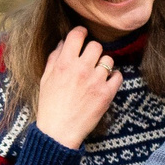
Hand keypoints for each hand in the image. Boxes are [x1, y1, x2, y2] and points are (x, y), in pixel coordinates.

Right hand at [35, 26, 123, 149]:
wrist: (59, 131)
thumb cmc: (50, 105)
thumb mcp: (46, 78)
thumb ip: (55, 58)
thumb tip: (64, 42)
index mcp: (64, 63)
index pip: (77, 35)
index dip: (81, 33)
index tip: (82, 36)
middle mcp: (81, 69)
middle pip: (96, 45)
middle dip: (92, 51)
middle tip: (89, 60)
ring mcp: (96, 81)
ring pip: (108, 59)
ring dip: (103, 65)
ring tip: (96, 74)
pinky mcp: (107, 94)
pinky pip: (118, 76)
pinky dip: (114, 78)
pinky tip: (105, 83)